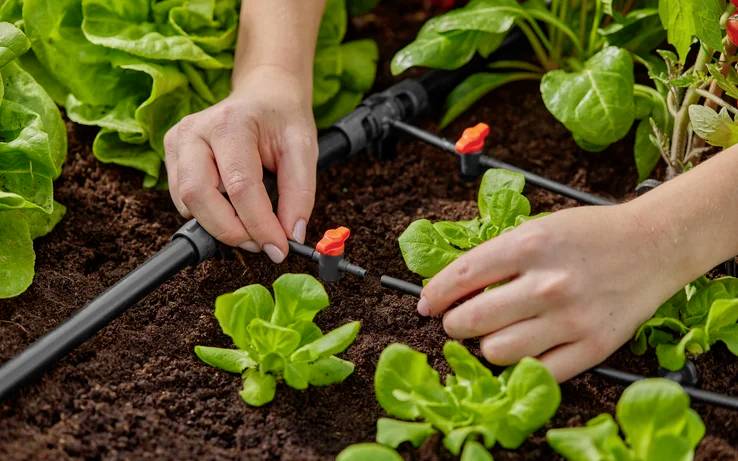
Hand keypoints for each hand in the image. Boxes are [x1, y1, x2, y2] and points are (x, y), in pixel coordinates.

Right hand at [164, 65, 317, 262]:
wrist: (264, 94)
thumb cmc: (282, 120)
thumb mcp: (303, 149)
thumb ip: (300, 194)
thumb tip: (292, 235)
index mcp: (231, 123)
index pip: (240, 186)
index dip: (260, 225)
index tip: (279, 249)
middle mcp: (194, 130)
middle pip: (199, 195)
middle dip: (231, 230)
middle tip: (261, 244)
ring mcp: (177, 142)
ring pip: (186, 202)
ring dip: (219, 225)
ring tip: (251, 226)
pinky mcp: (171, 155)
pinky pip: (183, 199)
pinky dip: (209, 215)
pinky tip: (233, 209)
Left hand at [418, 203, 685, 381]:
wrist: (654, 245)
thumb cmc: (589, 234)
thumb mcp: (537, 228)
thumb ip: (495, 255)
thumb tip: (449, 286)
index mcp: (530, 245)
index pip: (462, 276)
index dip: (435, 294)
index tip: (426, 305)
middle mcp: (548, 284)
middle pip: (473, 321)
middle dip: (453, 325)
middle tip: (456, 322)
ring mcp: (572, 319)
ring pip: (498, 353)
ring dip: (485, 346)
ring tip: (494, 334)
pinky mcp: (594, 347)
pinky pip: (538, 372)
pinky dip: (521, 364)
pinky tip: (522, 349)